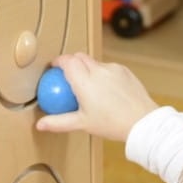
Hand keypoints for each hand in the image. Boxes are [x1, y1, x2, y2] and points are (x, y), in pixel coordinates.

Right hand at [35, 52, 157, 141]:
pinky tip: (107, 90)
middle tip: (68, 76)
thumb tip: (40, 125)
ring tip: (89, 87)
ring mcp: (113, 69)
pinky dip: (103, 74)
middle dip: (71, 62)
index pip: (67, 61)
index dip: (58, 62)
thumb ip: (59, 122)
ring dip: (88, 69)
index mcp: (85, 82)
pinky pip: (109, 67)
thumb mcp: (82, 123)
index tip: (54, 69)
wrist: (142, 122)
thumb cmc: (112, 124)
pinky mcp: (124, 70)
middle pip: (79, 57)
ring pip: (95, 62)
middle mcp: (98, 70)